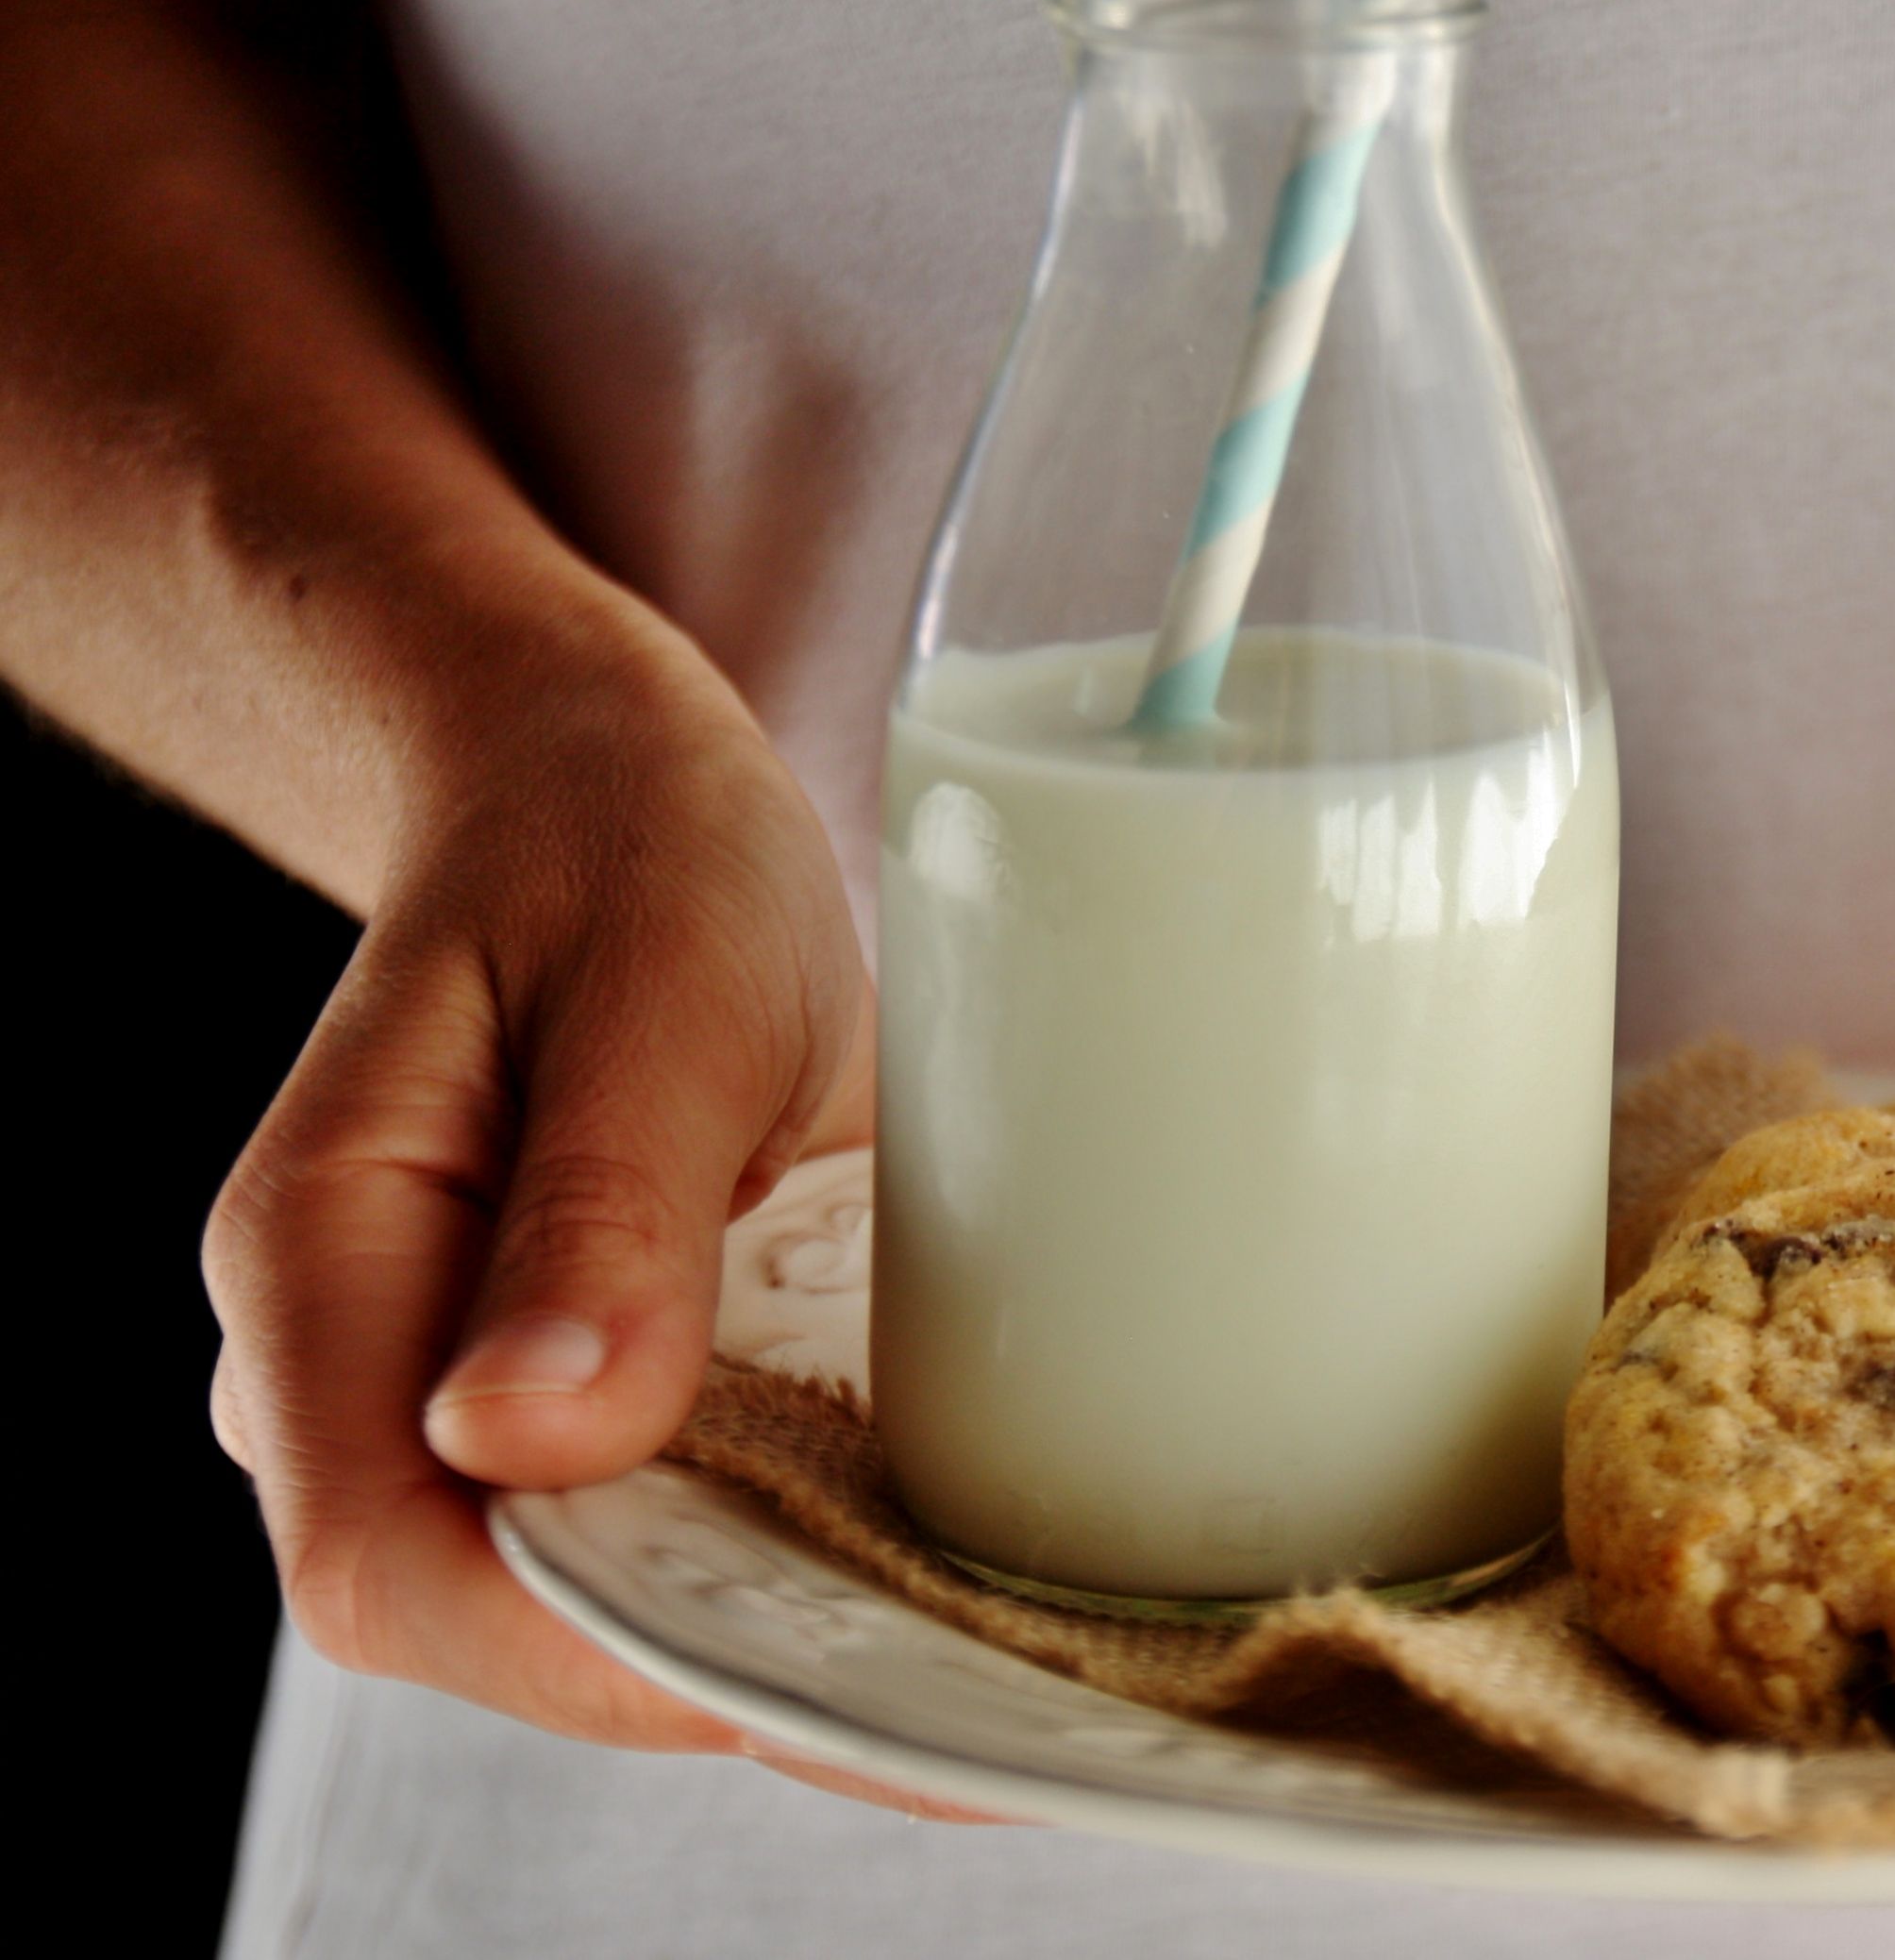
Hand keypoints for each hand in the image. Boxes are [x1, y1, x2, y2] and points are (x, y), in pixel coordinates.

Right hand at [201, 608, 869, 1754]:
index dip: (600, 1650)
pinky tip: (940, 1564)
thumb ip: (603, 1206)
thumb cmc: (625, 849)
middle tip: (971, 1688)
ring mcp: (453, 1392)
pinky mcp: (563, 1390)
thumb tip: (534, 1437)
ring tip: (987, 1647)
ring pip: (591, 1592)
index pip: (391, 1564)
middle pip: (501, 1615)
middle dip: (723, 1669)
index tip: (825, 1659)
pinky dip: (790, 1553)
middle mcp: (359, 1364)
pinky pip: (659, 1519)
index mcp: (323, 1258)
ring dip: (777, 1627)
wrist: (602, 790)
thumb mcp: (660, 985)